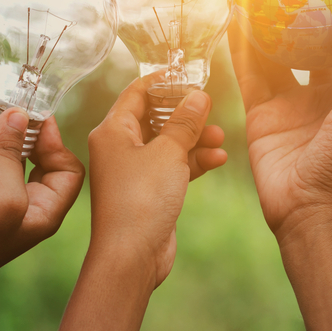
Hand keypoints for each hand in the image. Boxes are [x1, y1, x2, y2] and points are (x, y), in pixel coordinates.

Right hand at [0, 91, 84, 329]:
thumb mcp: (2, 195)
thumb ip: (11, 153)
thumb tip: (17, 114)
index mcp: (44, 208)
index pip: (67, 169)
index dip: (56, 143)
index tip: (39, 119)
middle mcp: (23, 201)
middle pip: (34, 154)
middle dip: (22, 126)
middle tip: (13, 100)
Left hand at [60, 78, 225, 330]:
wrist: (132, 256)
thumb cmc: (140, 200)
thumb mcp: (169, 152)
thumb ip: (185, 121)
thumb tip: (198, 95)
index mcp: (112, 131)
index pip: (137, 92)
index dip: (164, 81)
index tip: (189, 74)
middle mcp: (119, 147)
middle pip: (155, 117)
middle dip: (186, 113)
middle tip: (210, 108)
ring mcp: (133, 170)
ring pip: (168, 143)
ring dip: (194, 139)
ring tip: (219, 137)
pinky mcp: (148, 191)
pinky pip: (173, 166)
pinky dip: (193, 161)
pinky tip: (217, 159)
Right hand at [228, 13, 331, 329]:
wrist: (306, 208)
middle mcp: (319, 92)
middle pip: (306, 43)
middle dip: (298, 14)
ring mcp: (288, 100)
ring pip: (274, 53)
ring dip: (266, 25)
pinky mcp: (260, 111)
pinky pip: (250, 72)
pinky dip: (242, 46)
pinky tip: (235, 19)